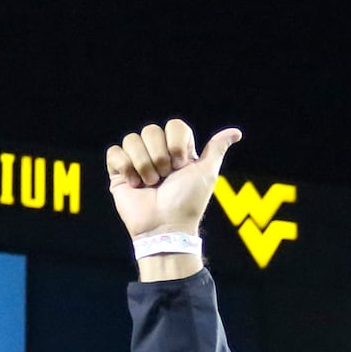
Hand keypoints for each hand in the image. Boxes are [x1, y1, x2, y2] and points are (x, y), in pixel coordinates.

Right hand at [106, 120, 240, 239]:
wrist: (165, 226)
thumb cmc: (188, 202)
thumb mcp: (207, 173)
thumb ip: (216, 149)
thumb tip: (236, 133)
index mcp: (177, 150)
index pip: (174, 125)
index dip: (176, 143)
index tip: (181, 165)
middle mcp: (156, 153)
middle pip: (151, 130)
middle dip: (160, 156)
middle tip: (165, 177)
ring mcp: (136, 162)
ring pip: (132, 139)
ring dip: (144, 164)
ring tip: (150, 184)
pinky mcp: (118, 173)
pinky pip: (114, 152)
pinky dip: (125, 167)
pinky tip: (135, 183)